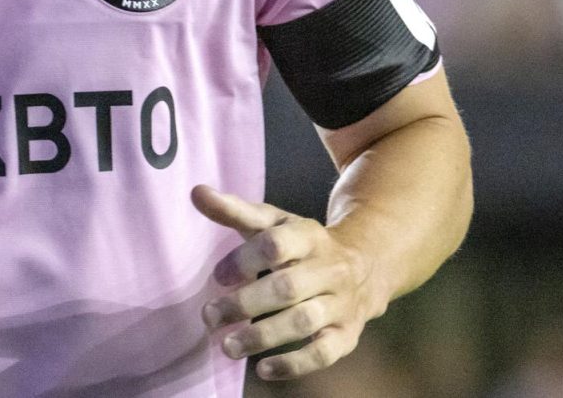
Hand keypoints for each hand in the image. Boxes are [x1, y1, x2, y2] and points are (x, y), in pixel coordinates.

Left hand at [191, 184, 381, 381]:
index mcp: (309, 235)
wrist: (365, 265)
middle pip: (287, 287)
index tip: (217, 277)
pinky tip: (263, 369)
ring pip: (304, 322)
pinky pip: (324, 353)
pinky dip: (294, 365)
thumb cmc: (301, 245)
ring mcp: (341, 303)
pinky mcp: (347, 335)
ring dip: (262, 336)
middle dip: (244, 304)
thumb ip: (234, 211)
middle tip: (209, 317)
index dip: (244, 260)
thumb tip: (196, 193)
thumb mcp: (273, 223)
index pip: (276, 244)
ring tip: (227, 347)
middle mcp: (330, 268)